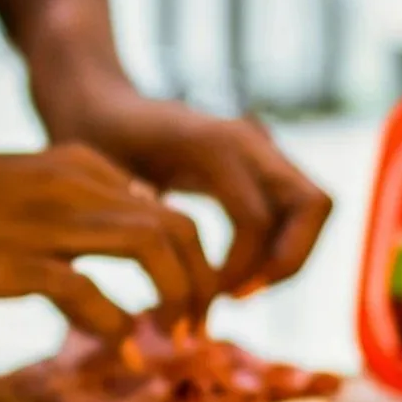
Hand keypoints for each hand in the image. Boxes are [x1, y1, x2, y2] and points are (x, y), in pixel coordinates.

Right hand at [0, 141, 216, 341]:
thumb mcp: (12, 187)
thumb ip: (63, 206)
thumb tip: (107, 251)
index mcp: (75, 167)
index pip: (168, 207)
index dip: (192, 262)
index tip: (185, 308)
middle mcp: (71, 186)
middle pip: (178, 226)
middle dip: (202, 284)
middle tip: (196, 332)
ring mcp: (41, 223)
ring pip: (152, 247)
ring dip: (177, 301)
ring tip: (174, 343)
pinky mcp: (8, 262)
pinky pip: (91, 293)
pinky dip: (119, 328)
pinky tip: (122, 354)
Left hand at [37, 74, 332, 294]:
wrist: (94, 105)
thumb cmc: (88, 142)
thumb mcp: (103, 180)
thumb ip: (138, 215)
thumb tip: (172, 270)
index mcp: (212, 143)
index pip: (255, 219)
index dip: (238, 267)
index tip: (205, 294)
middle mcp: (248, 139)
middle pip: (313, 205)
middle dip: (287, 260)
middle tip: (237, 296)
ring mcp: (259, 146)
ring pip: (311, 207)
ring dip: (285, 256)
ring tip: (233, 291)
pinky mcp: (257, 161)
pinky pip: (290, 207)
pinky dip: (274, 244)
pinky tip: (229, 274)